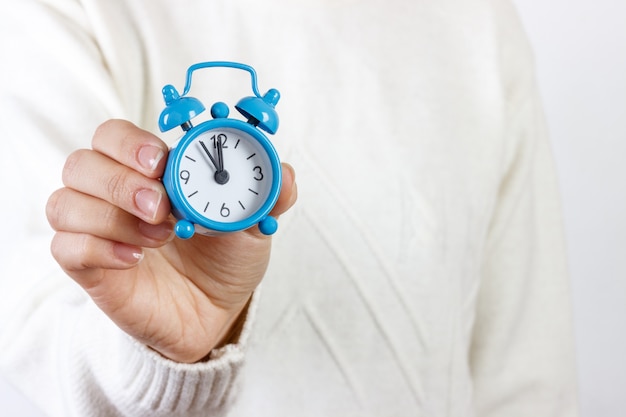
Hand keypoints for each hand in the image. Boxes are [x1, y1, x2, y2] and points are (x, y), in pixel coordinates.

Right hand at [46, 119, 296, 362]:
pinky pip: (66, 248)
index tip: (162, 161)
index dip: (131, 143)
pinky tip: (136, 259)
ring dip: (111, 216)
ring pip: (64, 202)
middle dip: (119, 180)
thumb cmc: (226, 259)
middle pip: (81, 163)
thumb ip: (267, 195)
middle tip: (160, 204)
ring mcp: (99, 230)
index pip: (114, 136)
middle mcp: (116, 194)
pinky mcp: (88, 267)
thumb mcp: (253, 225)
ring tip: (160, 235)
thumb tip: (284, 171)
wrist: (214, 311)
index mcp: (151, 172)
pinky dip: (99, 248)